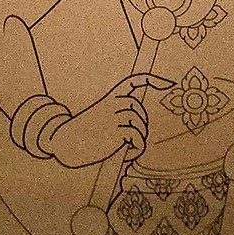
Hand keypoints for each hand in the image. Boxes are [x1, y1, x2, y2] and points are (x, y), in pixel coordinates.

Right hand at [42, 73, 171, 168]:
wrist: (64, 143)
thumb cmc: (84, 134)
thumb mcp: (100, 119)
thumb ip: (118, 117)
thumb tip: (140, 129)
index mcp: (109, 98)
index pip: (133, 81)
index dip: (153, 80)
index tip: (169, 84)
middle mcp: (112, 104)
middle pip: (138, 109)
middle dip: (140, 124)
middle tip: (132, 139)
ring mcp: (113, 117)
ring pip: (139, 125)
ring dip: (138, 140)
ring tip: (126, 148)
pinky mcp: (115, 132)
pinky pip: (137, 139)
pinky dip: (136, 149)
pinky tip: (126, 154)